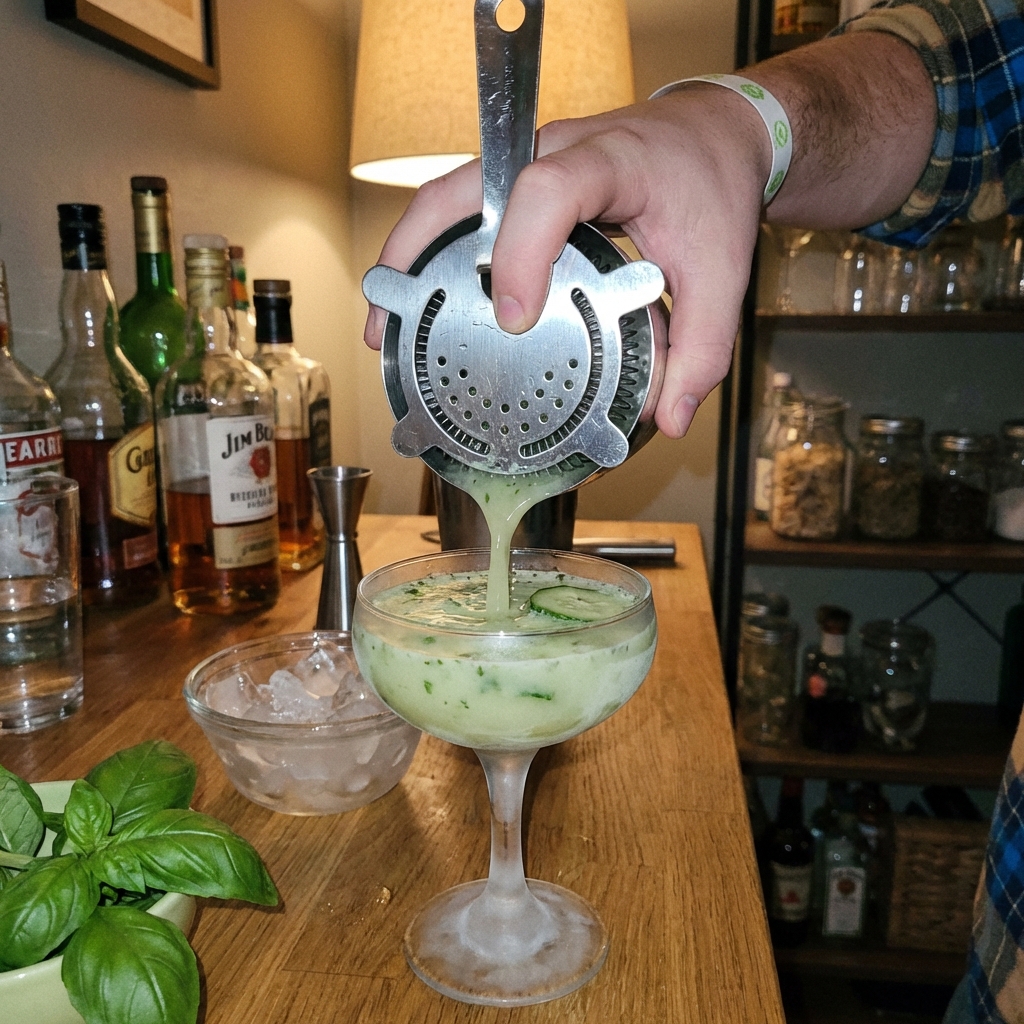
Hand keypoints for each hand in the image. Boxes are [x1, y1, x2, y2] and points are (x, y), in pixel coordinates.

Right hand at [364, 85, 771, 437]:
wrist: (714, 133)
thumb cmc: (713, 186)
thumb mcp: (723, 272)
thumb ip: (702, 348)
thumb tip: (671, 419)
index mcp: (610, 162)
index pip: (548, 190)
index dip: (520, 252)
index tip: (515, 316)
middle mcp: (555, 152)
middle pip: (460, 187)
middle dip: (416, 255)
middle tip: (392, 325)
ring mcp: (529, 163)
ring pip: (446, 198)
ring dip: (409, 255)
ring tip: (387, 321)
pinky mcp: (519, 181)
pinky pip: (461, 210)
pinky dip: (432, 252)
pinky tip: (424, 300)